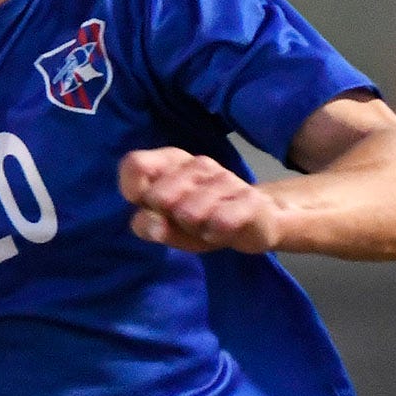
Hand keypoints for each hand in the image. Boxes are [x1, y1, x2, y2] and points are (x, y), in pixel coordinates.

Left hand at [120, 148, 281, 254]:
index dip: (133, 190)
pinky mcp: (250, 200)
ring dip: (192, 228)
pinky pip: (223, 218)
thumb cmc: (206, 219)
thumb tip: (145, 220)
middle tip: (183, 222)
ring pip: (189, 212)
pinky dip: (216, 231)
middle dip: (165, 218)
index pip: (136, 164)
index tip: (146, 206)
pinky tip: (218, 232)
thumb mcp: (170, 226)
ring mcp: (225, 180)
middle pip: (159, 196)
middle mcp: (198, 166)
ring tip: (205, 228)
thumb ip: (148, 224)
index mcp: (173, 163)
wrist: (262, 219)